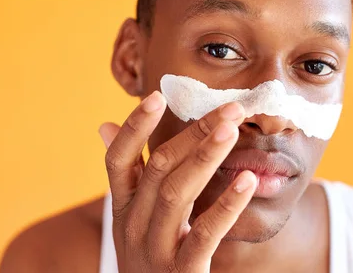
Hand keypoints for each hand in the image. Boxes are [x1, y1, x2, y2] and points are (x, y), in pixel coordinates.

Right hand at [99, 91, 257, 272]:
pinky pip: (204, 234)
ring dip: (205, 157)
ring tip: (232, 130)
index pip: (118, 160)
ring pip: (177, 193)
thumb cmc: (148, 256)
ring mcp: (154, 250)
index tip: (156, 96)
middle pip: (158, 168)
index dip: (134, 128)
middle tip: (229, 108)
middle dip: (193, 133)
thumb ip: (128, 174)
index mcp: (122, 207)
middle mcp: (132, 225)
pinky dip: (226, 205)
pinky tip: (248, 181)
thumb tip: (104, 125)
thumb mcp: (131, 217)